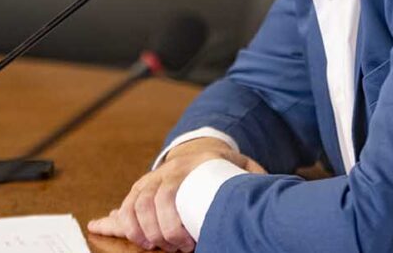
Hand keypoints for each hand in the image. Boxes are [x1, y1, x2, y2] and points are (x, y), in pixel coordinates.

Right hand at [87, 137, 265, 251]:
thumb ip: (252, 180)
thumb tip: (267, 196)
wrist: (202, 149)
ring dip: (140, 230)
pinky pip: (126, 204)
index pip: (171, 194)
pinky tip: (135, 238)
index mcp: (192, 164)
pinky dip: (125, 223)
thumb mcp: (241, 169)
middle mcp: (168, 169)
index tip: (189, 244)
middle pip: (151, 202)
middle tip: (176, 248)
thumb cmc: (223, 166)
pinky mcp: (141, 186)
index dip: (174, 224)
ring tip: (155, 246)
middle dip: (160, 232)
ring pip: (134, 204)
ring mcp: (152, 176)